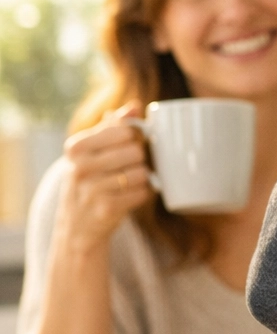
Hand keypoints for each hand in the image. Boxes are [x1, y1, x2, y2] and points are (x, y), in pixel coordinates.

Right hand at [57, 102, 153, 255]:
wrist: (77, 226)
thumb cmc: (90, 181)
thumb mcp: (92, 152)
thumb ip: (113, 127)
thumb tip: (135, 107)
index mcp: (76, 147)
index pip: (124, 131)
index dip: (133, 139)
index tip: (125, 146)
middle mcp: (80, 166)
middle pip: (136, 151)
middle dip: (138, 160)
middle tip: (126, 169)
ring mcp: (92, 189)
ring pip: (141, 173)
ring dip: (141, 179)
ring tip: (127, 184)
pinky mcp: (107, 208)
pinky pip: (142, 193)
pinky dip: (142, 194)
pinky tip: (129, 196)